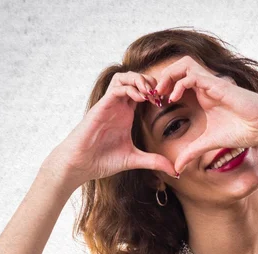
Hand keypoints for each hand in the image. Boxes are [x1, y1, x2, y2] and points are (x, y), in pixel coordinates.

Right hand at [43, 71, 176, 187]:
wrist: (81, 164)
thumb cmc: (103, 160)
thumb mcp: (135, 159)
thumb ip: (154, 161)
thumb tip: (176, 172)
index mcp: (127, 114)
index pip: (143, 92)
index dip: (158, 92)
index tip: (169, 103)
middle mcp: (119, 106)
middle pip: (135, 79)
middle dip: (152, 82)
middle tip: (163, 95)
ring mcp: (110, 104)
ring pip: (125, 77)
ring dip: (140, 80)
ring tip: (152, 93)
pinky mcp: (102, 106)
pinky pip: (116, 87)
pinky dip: (130, 88)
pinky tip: (141, 98)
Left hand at [151, 56, 257, 174]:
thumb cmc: (242, 131)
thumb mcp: (208, 144)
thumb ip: (191, 153)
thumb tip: (176, 169)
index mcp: (202, 96)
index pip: (177, 83)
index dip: (163, 90)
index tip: (153, 106)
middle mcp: (205, 86)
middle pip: (177, 68)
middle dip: (161, 79)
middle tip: (151, 97)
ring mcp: (211, 83)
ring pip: (182, 65)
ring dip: (168, 76)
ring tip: (159, 93)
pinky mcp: (217, 84)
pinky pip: (192, 75)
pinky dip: (179, 83)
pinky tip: (173, 98)